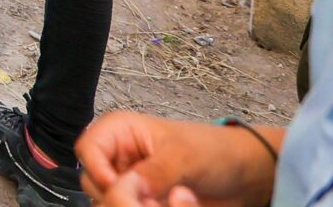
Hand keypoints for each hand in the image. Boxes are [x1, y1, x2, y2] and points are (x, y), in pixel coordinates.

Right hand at [76, 111, 274, 206]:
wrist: (245, 178)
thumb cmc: (214, 152)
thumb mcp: (183, 157)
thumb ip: (151, 174)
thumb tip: (120, 190)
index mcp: (120, 132)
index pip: (87, 150)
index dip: (99, 172)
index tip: (122, 189)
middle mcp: (119, 160)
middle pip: (94, 185)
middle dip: (123, 199)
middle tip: (154, 204)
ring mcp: (131, 185)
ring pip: (111, 204)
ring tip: (172, 204)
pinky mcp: (143, 204)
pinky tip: (178, 206)